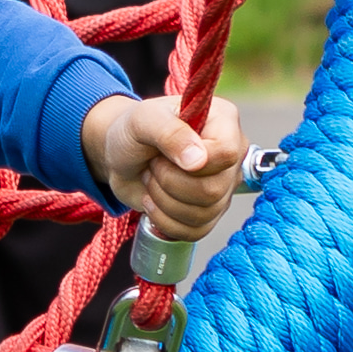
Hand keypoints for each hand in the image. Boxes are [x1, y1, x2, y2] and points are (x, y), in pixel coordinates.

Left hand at [83, 91, 248, 241]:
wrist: (121, 157)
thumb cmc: (133, 131)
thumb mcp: (143, 120)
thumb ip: (170, 133)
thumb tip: (199, 161)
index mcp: (223, 122)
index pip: (227, 154)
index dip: (194, 163)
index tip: (163, 155)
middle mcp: (232, 154)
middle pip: (213, 190)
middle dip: (169, 182)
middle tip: (152, 166)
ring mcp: (224, 185)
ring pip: (204, 214)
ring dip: (163, 200)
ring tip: (152, 178)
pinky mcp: (210, 211)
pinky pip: (196, 231)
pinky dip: (165, 220)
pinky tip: (152, 201)